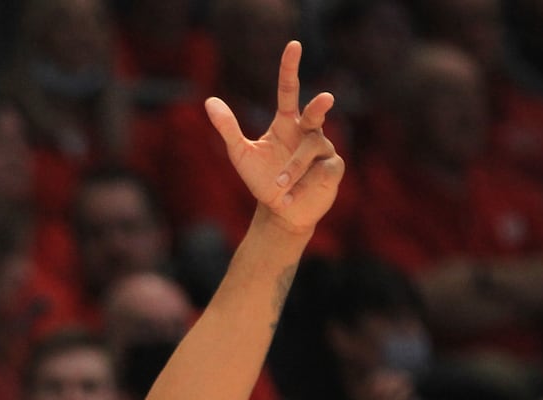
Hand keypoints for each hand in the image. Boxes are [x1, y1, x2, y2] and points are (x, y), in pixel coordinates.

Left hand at [206, 41, 343, 233]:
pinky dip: (301, 185)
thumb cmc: (262, 180)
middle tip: (325, 98)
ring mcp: (324, 149)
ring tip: (278, 187)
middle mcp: (308, 131)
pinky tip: (290, 197)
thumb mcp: (241, 154)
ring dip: (292, 170)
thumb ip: (228, 128)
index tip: (293, 45)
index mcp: (287, 122)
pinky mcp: (334, 168)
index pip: (288, 89)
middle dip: (321, 105)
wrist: (281, 212)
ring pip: (311, 149)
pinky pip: (321, 170)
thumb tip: (209, 101)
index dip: (290, 67)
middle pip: (315, 111)